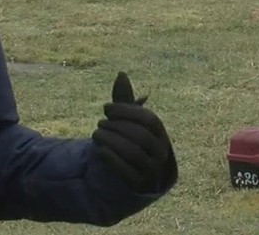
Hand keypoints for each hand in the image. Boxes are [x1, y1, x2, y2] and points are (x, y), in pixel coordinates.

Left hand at [90, 72, 176, 193]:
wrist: (132, 175)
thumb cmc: (130, 142)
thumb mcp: (128, 122)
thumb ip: (124, 101)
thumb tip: (121, 73)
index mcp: (161, 135)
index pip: (150, 120)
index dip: (127, 111)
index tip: (107, 108)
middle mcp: (161, 153)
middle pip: (141, 136)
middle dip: (117, 126)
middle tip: (100, 122)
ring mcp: (151, 170)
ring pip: (134, 153)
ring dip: (111, 141)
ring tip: (96, 134)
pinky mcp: (139, 185)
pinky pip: (126, 172)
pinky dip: (111, 158)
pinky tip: (99, 150)